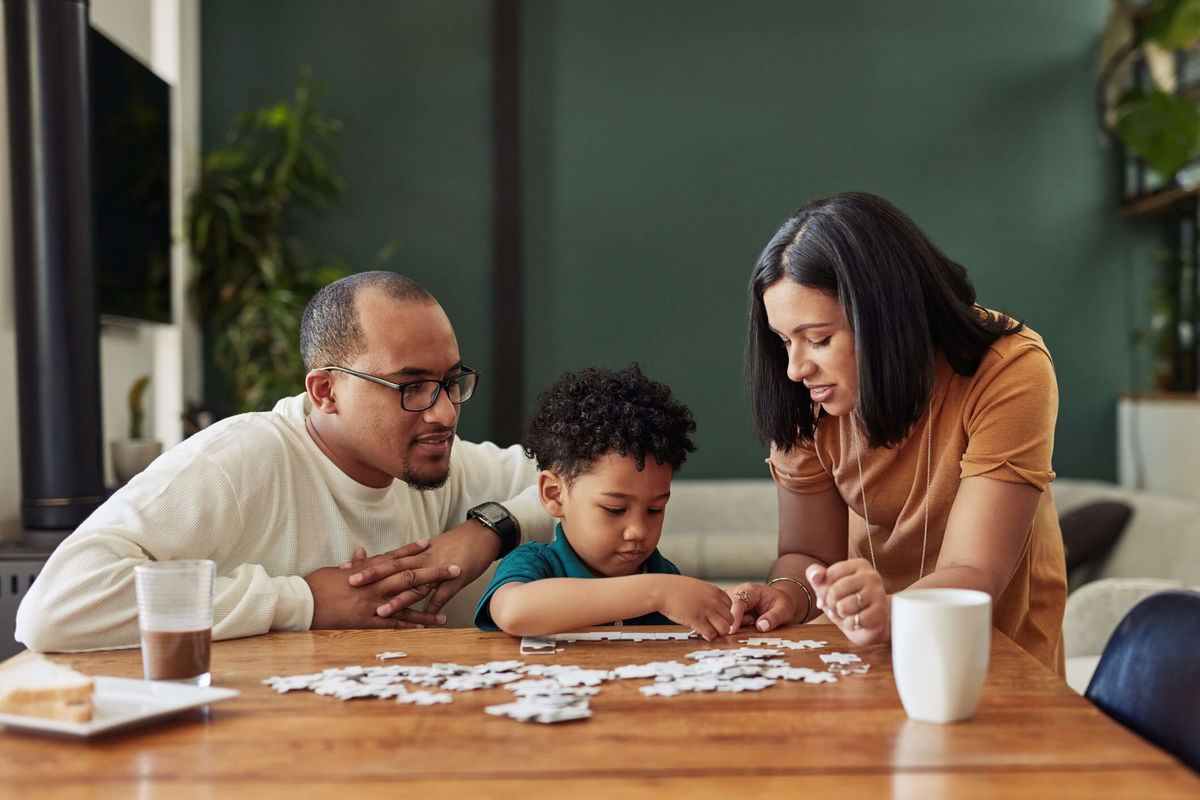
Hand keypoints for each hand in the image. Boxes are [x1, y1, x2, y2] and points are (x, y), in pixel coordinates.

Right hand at [305, 540, 458, 628]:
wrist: (301, 603)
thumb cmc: (315, 586)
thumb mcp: (334, 571)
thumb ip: (352, 565)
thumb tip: (360, 553)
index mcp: (365, 570)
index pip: (393, 557)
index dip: (412, 551)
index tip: (428, 545)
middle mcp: (373, 584)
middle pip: (409, 576)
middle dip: (433, 572)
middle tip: (454, 568)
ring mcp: (372, 603)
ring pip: (406, 601)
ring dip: (428, 604)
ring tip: (448, 605)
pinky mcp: (367, 621)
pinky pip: (394, 623)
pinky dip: (410, 624)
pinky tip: (426, 626)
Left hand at [347, 521, 498, 617]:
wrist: (482, 535)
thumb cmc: (455, 544)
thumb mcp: (429, 549)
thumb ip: (410, 558)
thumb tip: (391, 567)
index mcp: (415, 553)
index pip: (386, 558)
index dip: (365, 564)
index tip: (345, 569)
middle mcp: (423, 559)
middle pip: (394, 567)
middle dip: (372, 576)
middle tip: (352, 584)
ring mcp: (439, 568)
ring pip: (415, 584)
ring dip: (398, 598)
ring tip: (380, 610)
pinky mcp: (456, 578)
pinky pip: (443, 594)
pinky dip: (434, 607)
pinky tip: (424, 619)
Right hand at [656, 576, 735, 641]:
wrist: (662, 590)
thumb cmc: (676, 589)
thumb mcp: (697, 587)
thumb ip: (708, 596)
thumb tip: (713, 609)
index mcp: (715, 591)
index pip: (731, 606)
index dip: (724, 614)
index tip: (717, 618)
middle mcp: (714, 600)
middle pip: (731, 619)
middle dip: (723, 625)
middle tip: (715, 628)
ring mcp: (707, 610)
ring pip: (725, 628)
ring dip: (718, 632)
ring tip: (710, 632)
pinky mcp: (698, 620)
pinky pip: (711, 634)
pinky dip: (709, 636)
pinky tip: (703, 634)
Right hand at [727, 581, 796, 633]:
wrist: (776, 599)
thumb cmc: (779, 603)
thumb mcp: (783, 610)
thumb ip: (773, 618)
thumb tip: (761, 627)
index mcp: (749, 590)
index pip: (737, 602)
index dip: (734, 617)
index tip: (732, 630)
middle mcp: (736, 592)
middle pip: (727, 609)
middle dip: (735, 621)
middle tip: (752, 620)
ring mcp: (730, 599)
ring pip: (725, 615)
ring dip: (735, 623)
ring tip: (751, 619)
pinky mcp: (728, 607)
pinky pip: (726, 618)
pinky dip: (734, 624)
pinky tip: (747, 620)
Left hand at [805, 558, 888, 645]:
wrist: (873, 623)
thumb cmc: (848, 601)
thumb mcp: (828, 586)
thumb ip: (816, 575)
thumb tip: (815, 575)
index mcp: (858, 564)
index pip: (828, 575)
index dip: (822, 590)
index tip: (830, 595)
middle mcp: (871, 576)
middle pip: (835, 591)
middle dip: (831, 604)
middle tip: (839, 607)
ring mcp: (878, 594)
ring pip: (844, 606)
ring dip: (841, 614)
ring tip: (849, 613)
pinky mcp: (880, 613)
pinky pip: (853, 621)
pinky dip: (850, 624)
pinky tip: (857, 621)